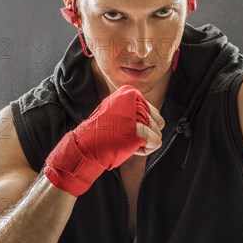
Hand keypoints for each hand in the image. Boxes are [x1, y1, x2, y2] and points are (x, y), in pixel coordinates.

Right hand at [44, 85, 160, 196]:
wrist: (85, 144)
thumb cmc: (100, 133)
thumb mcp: (115, 111)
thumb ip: (133, 110)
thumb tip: (154, 118)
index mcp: (129, 92)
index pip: (153, 112)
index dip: (144, 127)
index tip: (127, 130)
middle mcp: (135, 100)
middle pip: (157, 123)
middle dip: (145, 135)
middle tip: (126, 137)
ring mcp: (137, 114)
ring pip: (158, 133)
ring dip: (144, 143)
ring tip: (126, 141)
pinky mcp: (139, 128)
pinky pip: (156, 142)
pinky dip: (146, 149)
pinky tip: (131, 148)